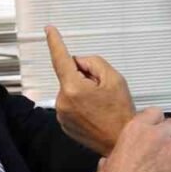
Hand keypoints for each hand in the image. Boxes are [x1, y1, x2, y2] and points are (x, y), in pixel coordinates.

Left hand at [46, 26, 134, 155]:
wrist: (120, 141)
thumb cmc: (121, 114)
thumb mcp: (115, 79)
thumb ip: (94, 63)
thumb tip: (79, 62)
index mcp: (73, 89)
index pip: (61, 59)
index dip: (55, 42)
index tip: (49, 30)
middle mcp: (63, 102)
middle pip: (69, 77)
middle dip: (84, 77)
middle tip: (102, 91)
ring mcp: (62, 115)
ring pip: (69, 91)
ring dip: (82, 92)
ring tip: (100, 105)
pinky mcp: (64, 124)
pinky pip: (69, 105)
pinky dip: (80, 104)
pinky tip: (94, 113)